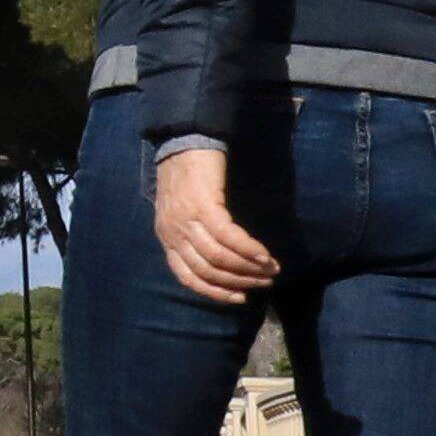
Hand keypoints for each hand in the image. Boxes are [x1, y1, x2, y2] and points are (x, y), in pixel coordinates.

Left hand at [153, 140, 276, 303]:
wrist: (185, 138)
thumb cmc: (188, 174)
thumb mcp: (181, 210)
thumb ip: (192, 234)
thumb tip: (222, 261)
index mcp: (165, 236)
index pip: (188, 277)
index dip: (215, 292)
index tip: (239, 298)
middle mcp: (172, 232)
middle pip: (207, 270)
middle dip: (238, 281)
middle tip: (264, 283)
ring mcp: (186, 219)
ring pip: (219, 257)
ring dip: (248, 268)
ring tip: (270, 271)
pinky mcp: (203, 205)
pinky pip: (229, 237)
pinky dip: (248, 249)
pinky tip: (265, 256)